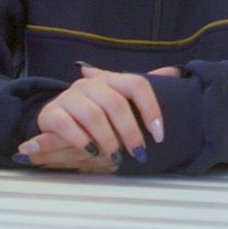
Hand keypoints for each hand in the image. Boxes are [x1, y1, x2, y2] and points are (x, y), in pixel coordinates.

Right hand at [14, 64, 168, 170]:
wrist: (54, 118)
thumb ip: (143, 90)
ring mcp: (69, 97)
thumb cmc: (93, 111)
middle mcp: (90, 84)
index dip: (151, 108)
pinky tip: (92, 151)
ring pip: (93, 115)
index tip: (159, 134)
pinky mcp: (51, 113)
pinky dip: (82, 140)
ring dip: (108, 139)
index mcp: (110, 79)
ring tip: (117, 157)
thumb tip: (176, 71)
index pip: (136, 84)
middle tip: (139, 153)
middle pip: (115, 103)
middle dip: (130, 131)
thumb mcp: (118, 100)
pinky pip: (67, 125)